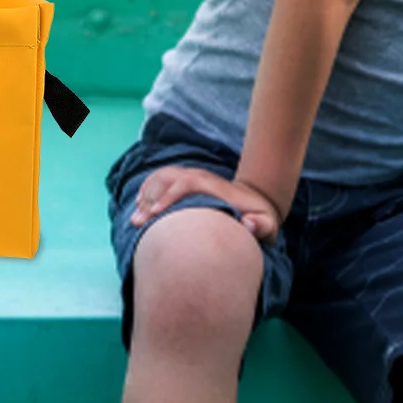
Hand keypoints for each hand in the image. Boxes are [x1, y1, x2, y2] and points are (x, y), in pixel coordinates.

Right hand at [129, 165, 282, 241]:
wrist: (257, 201)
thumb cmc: (260, 218)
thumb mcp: (267, 224)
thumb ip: (262, 225)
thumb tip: (249, 223)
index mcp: (213, 187)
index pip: (186, 184)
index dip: (170, 197)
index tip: (156, 214)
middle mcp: (200, 177)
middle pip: (169, 180)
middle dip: (150, 200)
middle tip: (137, 222)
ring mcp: (192, 177)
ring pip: (162, 178)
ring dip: (146, 195)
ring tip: (135, 217)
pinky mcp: (186, 182)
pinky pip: (162, 178)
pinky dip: (148, 187)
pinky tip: (138, 202)